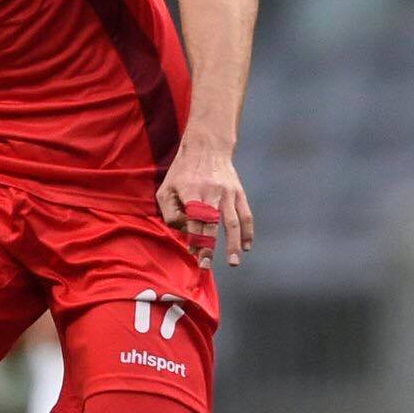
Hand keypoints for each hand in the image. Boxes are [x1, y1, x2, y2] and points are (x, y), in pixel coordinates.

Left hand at [157, 134, 253, 268]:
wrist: (207, 147)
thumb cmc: (182, 173)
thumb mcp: (166, 188)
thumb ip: (169, 212)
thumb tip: (185, 232)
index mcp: (191, 191)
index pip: (193, 220)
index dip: (194, 239)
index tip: (194, 255)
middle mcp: (211, 192)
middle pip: (212, 224)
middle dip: (209, 247)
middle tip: (206, 265)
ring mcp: (228, 193)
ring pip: (233, 222)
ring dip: (234, 244)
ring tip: (234, 262)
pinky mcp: (239, 193)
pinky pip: (246, 215)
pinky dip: (248, 232)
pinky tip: (246, 247)